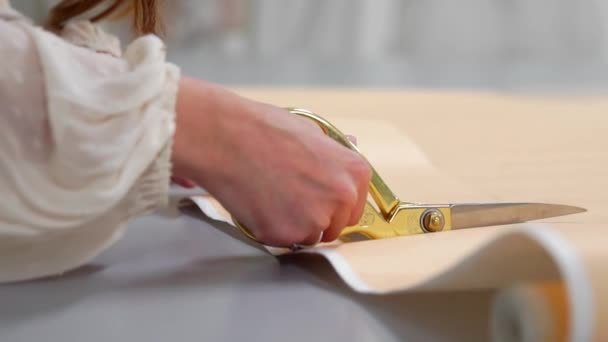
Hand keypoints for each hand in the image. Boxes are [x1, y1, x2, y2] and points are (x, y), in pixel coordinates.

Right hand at [171, 77, 370, 246]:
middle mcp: (342, 199)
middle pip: (335, 227)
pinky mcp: (285, 235)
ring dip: (294, 225)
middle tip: (289, 197)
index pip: (355, 208)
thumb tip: (354, 147)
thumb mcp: (312, 131)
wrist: (227, 139)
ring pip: (309, 237)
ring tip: (271, 196)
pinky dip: (271, 229)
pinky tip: (259, 204)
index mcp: (355, 173)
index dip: (335, 206)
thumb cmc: (267, 130)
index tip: (318, 199)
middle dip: (316, 218)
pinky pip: (282, 241)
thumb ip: (336, 150)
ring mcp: (314, 220)